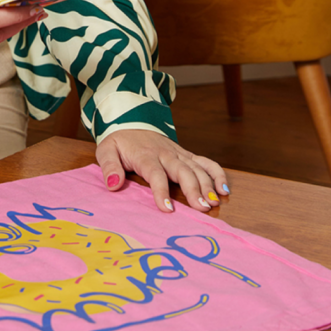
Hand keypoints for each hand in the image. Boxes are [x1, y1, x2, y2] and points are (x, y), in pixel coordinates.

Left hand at [96, 129, 227, 213]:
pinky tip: (224, 189)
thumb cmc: (120, 141)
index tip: (167, 209)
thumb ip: (109, 167)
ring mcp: (179, 153)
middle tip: (202, 208)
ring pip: (197, 167)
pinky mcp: (186, 154)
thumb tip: (113, 185)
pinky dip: (217, 173)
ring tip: (214, 202)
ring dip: (208, 184)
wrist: (131, 121)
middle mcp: (166, 154)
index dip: (161, 191)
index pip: (155, 174)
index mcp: (145, 155)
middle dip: (194, 189)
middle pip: (182, 171)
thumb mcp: (106, 150)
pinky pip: (206, 162)